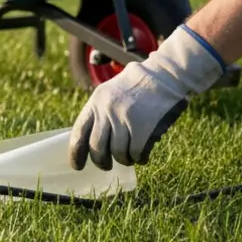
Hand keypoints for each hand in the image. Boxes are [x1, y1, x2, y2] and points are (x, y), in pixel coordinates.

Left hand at [69, 26, 224, 170]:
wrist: (165, 74)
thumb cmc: (136, 86)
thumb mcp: (109, 93)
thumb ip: (98, 114)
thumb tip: (90, 146)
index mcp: (95, 103)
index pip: (79, 133)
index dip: (75, 153)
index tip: (78, 166)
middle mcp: (107, 111)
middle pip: (97, 147)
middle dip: (101, 161)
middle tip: (107, 166)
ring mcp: (125, 118)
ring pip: (118, 152)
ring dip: (124, 160)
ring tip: (128, 158)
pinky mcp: (144, 126)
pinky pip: (136, 151)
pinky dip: (139, 158)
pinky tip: (141, 157)